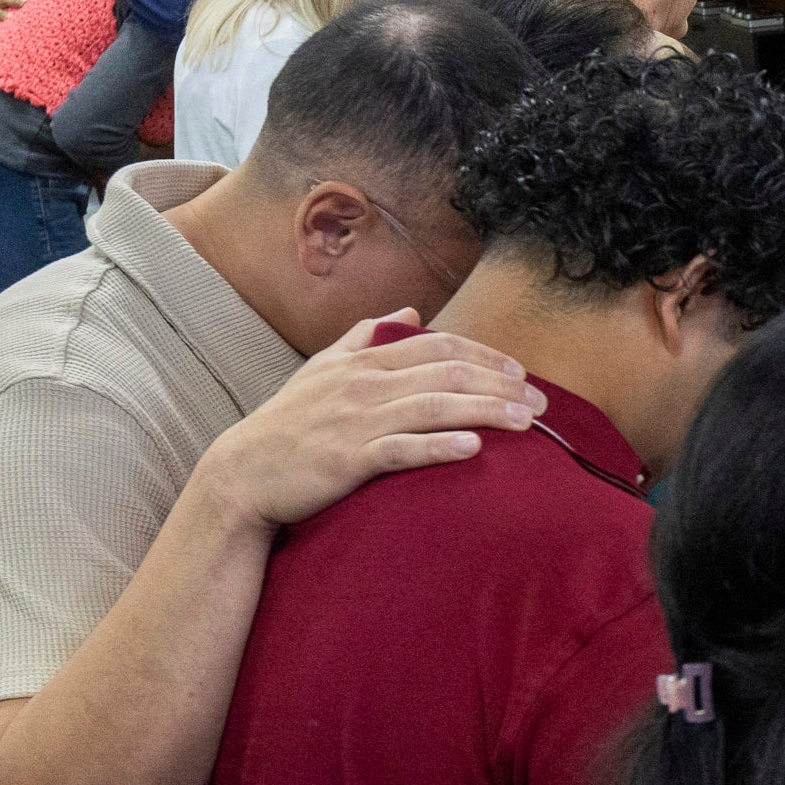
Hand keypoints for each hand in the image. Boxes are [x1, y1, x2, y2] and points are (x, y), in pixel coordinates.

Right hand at [195, 316, 545, 531]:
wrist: (243, 474)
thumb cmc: (289, 423)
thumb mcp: (323, 367)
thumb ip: (366, 335)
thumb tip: (410, 309)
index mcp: (362, 361)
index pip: (437, 346)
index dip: (485, 355)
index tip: (520, 371)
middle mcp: (363, 385)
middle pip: (447, 373)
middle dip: (500, 383)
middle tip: (542, 401)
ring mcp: (356, 421)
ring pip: (434, 407)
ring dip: (487, 411)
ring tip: (527, 421)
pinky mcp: (348, 459)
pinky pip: (402, 449)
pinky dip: (440, 445)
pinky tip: (475, 447)